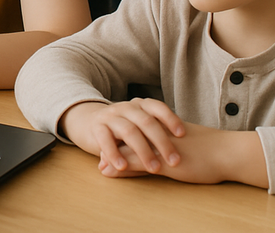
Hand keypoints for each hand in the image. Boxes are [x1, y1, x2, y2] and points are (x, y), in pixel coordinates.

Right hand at [62, 99, 184, 174]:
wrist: (89, 122)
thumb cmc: (123, 129)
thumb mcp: (140, 128)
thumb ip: (155, 136)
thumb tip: (185, 152)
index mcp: (139, 105)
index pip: (157, 107)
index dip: (170, 118)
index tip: (182, 134)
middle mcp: (126, 108)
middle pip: (146, 121)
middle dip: (162, 142)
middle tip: (175, 161)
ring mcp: (110, 116)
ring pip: (129, 131)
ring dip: (143, 151)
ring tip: (154, 169)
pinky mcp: (96, 128)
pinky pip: (106, 139)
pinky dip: (115, 153)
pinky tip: (122, 166)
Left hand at [97, 123, 267, 187]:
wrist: (227, 151)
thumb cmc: (210, 149)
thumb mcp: (184, 145)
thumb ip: (167, 145)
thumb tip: (156, 153)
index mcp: (161, 125)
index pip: (135, 128)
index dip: (121, 137)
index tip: (111, 144)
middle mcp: (156, 131)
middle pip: (127, 136)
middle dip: (112, 146)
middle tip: (100, 157)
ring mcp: (158, 144)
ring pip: (128, 148)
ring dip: (113, 157)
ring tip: (101, 166)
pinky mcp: (163, 159)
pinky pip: (137, 161)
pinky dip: (122, 166)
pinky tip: (111, 171)